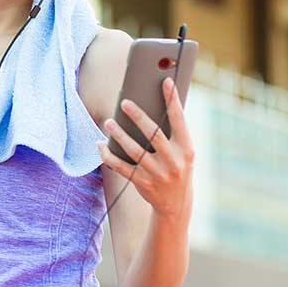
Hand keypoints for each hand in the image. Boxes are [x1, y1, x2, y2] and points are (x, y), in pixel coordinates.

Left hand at [97, 77, 194, 219]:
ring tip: (108, 122)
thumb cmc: (177, 168)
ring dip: (119, 134)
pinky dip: (109, 156)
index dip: (173, 101)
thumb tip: (155, 103)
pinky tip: (101, 145)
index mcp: (186, 149)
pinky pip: (121, 167)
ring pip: (134, 150)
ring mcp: (158, 174)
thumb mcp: (183, 153)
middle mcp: (174, 161)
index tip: (166, 81)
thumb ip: (172, 133)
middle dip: (138, 117)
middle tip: (124, 103)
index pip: (180, 121)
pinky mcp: (142, 183)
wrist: (176, 204)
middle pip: (154, 134)